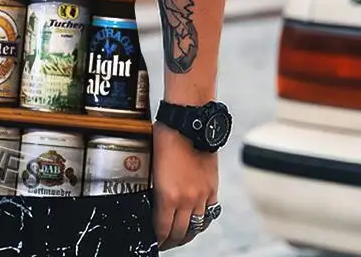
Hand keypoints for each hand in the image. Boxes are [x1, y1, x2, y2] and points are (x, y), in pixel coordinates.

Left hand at [152, 122, 218, 249]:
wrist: (189, 120)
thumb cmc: (166, 135)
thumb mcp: (152, 163)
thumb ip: (153, 185)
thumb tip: (149, 198)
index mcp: (168, 194)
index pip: (162, 228)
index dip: (157, 238)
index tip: (153, 241)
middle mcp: (187, 199)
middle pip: (180, 232)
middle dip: (170, 241)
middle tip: (164, 242)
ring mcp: (202, 194)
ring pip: (196, 227)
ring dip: (187, 235)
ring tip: (179, 237)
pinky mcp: (213, 187)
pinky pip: (209, 213)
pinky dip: (201, 222)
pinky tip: (196, 222)